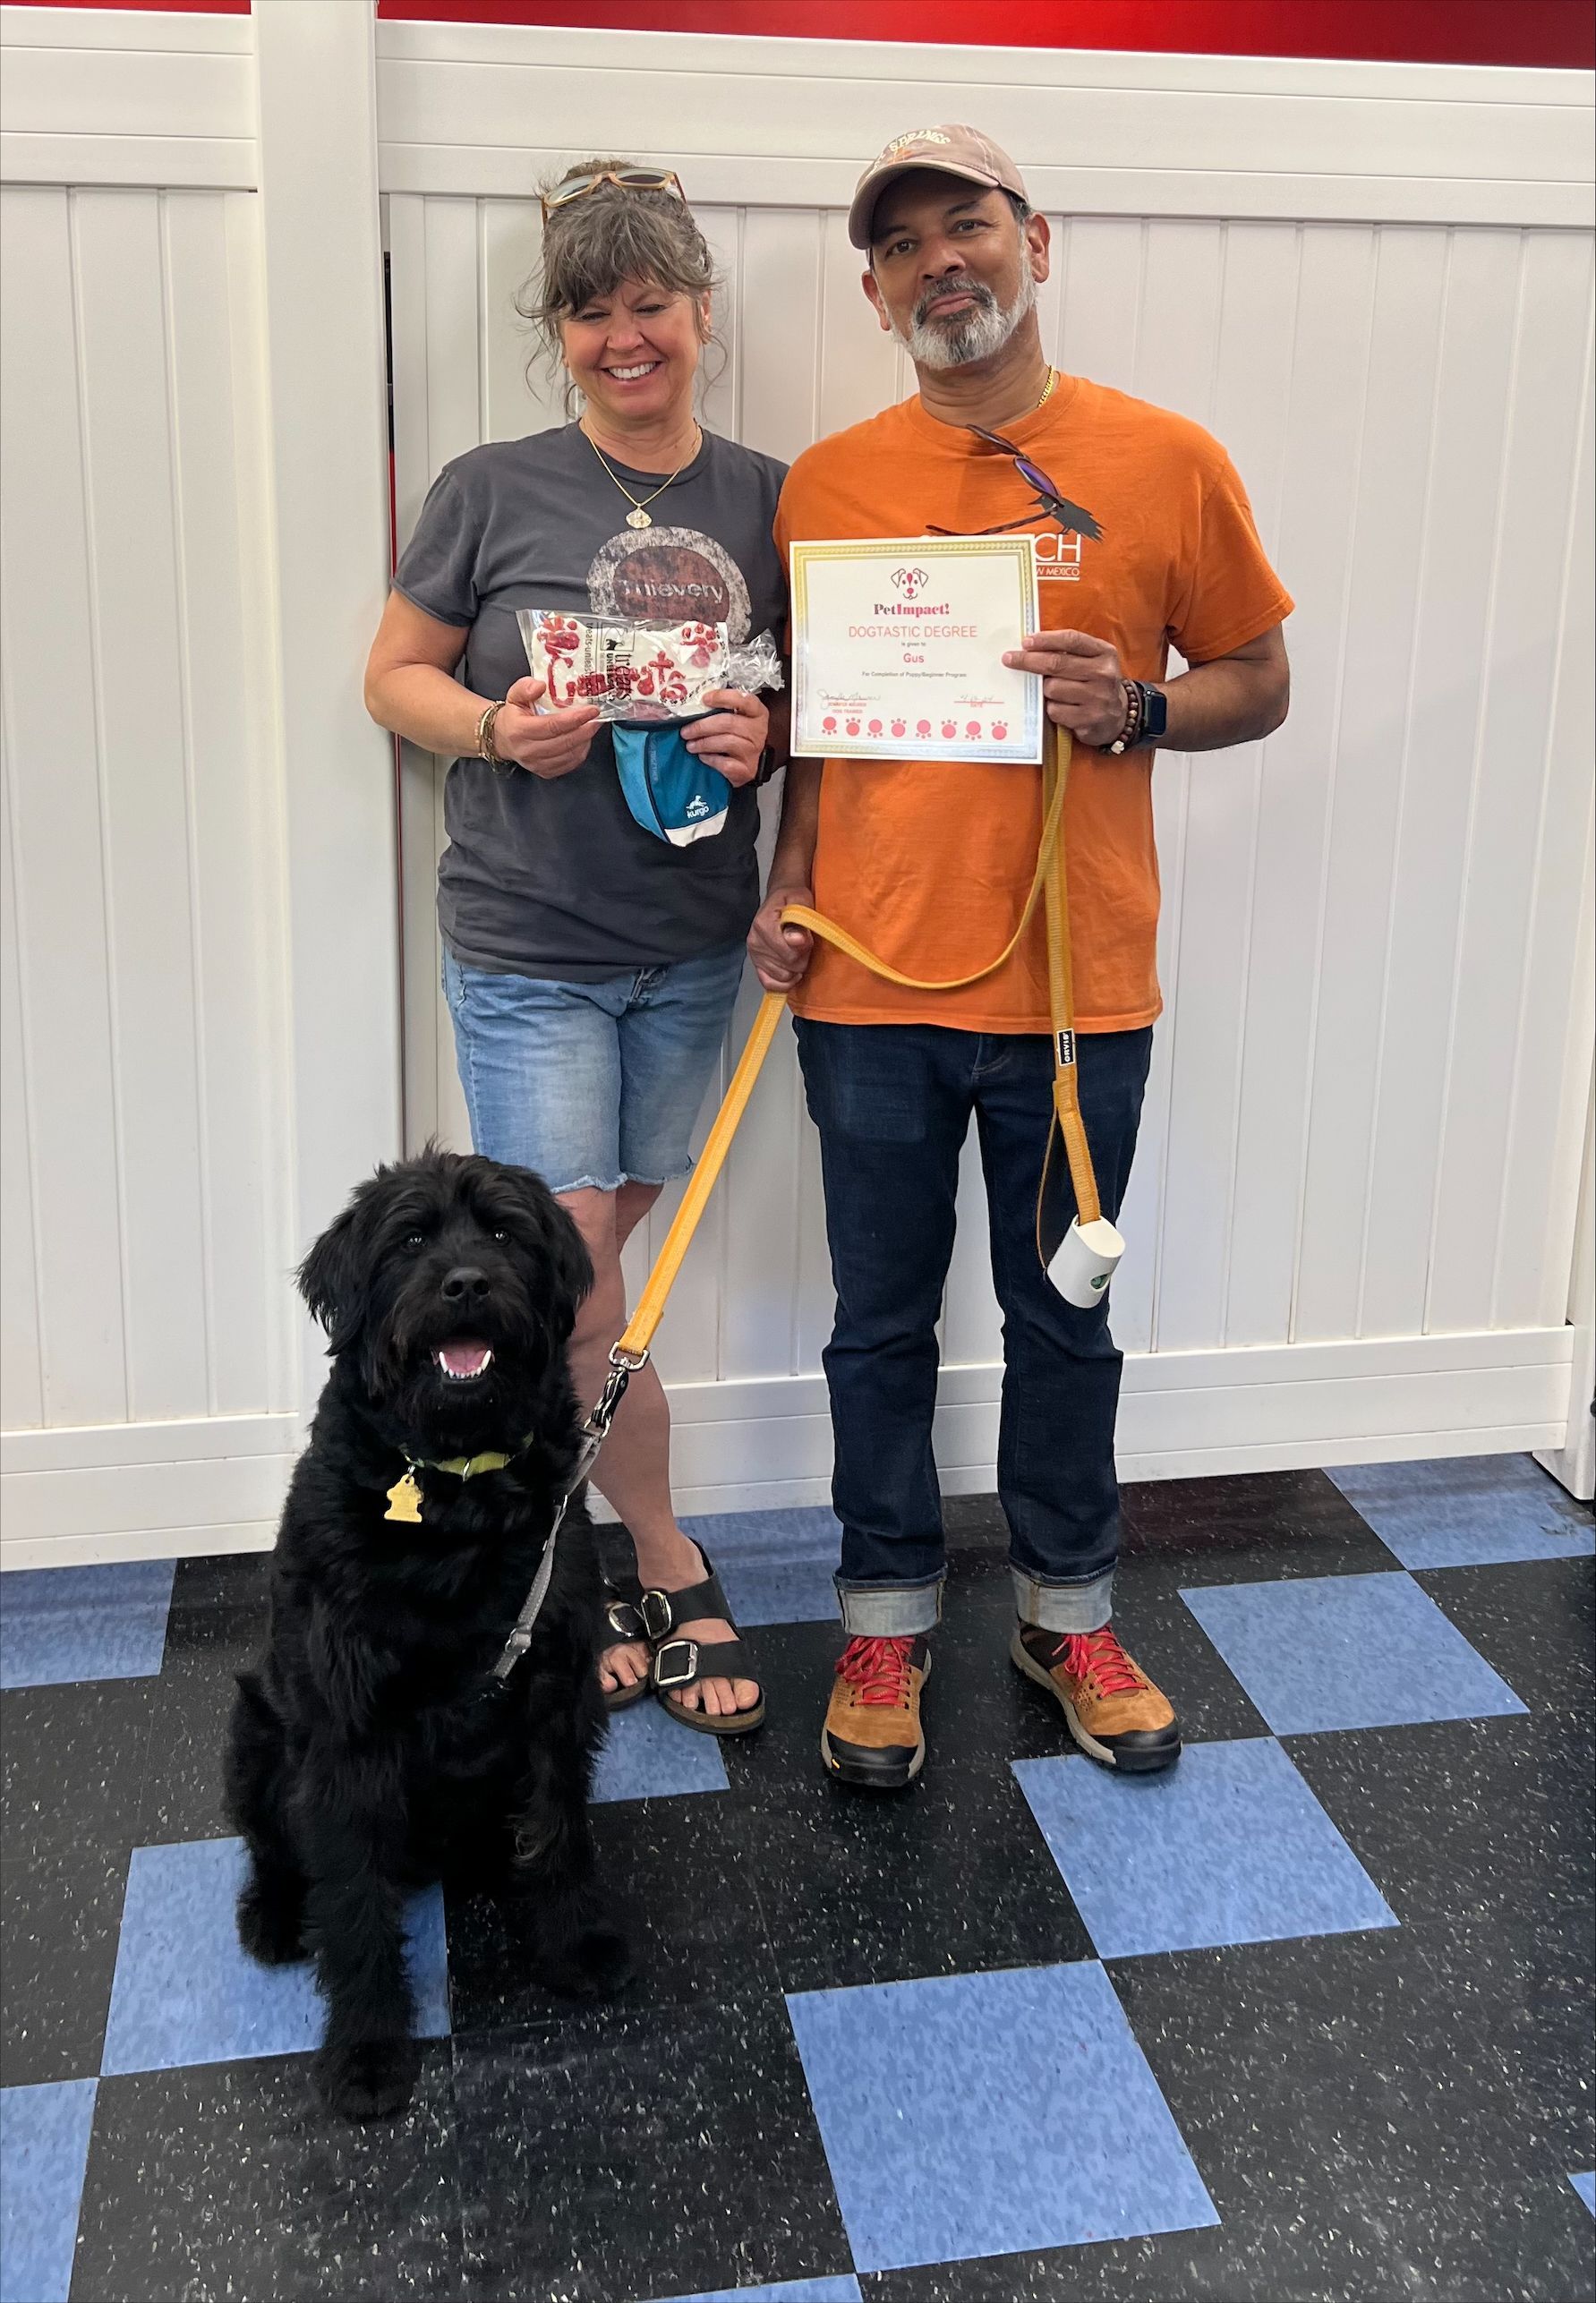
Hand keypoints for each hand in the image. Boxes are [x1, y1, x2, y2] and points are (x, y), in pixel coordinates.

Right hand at [492, 676, 600, 779]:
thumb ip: (526, 687)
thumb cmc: (513, 715)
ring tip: (592, 726)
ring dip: (585, 741)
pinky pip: (569, 764)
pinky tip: (583, 740)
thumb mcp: (514, 695)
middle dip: (585, 730)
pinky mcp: (545, 772)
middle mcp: (527, 751)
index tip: (591, 710)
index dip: (575, 719)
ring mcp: (536, 764)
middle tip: (597, 718)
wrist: (503, 738)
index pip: (552, 726)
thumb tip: (541, 685)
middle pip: (564, 742)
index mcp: (519, 731)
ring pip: (569, 755)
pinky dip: (580, 752)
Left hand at [681, 689, 768, 787]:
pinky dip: (711, 760)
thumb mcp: (732, 718)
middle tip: (686, 731)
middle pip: (729, 723)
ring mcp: (754, 750)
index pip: (744, 700)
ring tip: (690, 745)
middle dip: (703, 726)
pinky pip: (726, 763)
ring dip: (704, 743)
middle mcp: (758, 730)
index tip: (705, 699)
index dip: (723, 697)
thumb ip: (719, 709)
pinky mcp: (747, 769)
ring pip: (727, 742)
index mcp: (757, 712)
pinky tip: (703, 757)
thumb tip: (691, 704)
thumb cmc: (734, 737)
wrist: (744, 765)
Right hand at [748, 882, 813, 991]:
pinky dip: (784, 983)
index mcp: (763, 925)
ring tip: (798, 954)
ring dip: (795, 969)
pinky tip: (793, 974)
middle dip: (803, 958)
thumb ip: (800, 920)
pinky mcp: (756, 965)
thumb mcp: (801, 901)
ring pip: (782, 977)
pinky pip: (769, 984)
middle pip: (788, 966)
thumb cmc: (793, 898)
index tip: (808, 937)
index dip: (805, 949)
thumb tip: (797, 940)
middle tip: (805, 945)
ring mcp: (754, 955)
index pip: (789, 953)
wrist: (781, 898)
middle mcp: (754, 942)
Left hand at [1002, 630, 1128, 747]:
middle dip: (1029, 661)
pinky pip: (1055, 711)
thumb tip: (1029, 647)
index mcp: (1105, 653)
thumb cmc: (1096, 684)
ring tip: (1053, 692)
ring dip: (1045, 691)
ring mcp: (1098, 698)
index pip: (1071, 640)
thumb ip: (1069, 652)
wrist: (1119, 717)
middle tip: (1010, 659)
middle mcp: (1103, 674)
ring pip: (1052, 689)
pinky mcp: (1089, 720)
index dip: (1045, 640)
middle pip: (1056, 664)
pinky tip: (1061, 708)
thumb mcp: (1093, 661)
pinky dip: (1052, 709)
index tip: (1025, 642)